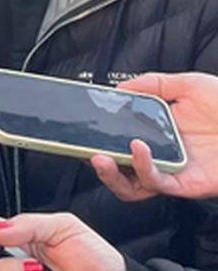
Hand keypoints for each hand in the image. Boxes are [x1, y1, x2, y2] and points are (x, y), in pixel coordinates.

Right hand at [91, 71, 217, 201]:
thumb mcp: (188, 84)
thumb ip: (152, 84)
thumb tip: (117, 89)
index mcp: (160, 133)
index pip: (121, 141)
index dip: (99, 138)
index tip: (79, 128)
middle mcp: (164, 156)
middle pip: (121, 171)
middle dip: (97, 165)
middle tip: (81, 151)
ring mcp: (176, 172)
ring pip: (134, 186)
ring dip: (113, 173)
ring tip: (101, 154)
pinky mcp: (190, 184)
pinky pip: (160, 183)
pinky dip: (144, 168)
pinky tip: (138, 148)